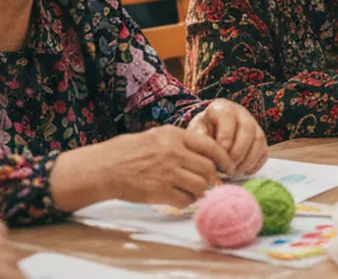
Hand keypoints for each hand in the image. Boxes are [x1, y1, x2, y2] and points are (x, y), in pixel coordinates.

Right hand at [50, 124, 228, 211]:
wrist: (108, 167)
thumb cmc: (133, 150)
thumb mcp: (159, 135)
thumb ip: (183, 142)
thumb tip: (207, 154)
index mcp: (176, 136)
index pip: (212, 147)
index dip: (224, 159)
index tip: (229, 167)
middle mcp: (175, 153)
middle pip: (209, 169)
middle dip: (211, 178)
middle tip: (208, 182)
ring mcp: (168, 173)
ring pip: (200, 186)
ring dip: (200, 191)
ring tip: (193, 190)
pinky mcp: (160, 192)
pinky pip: (186, 200)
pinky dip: (187, 202)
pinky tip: (180, 198)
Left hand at [189, 99, 267, 175]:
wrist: (212, 132)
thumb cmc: (203, 133)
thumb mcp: (196, 132)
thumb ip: (199, 139)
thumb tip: (207, 152)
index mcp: (222, 108)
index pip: (228, 118)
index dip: (226, 137)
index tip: (220, 154)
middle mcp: (241, 113)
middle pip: (247, 129)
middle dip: (239, 152)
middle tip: (228, 168)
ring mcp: (254, 125)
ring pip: (259, 140)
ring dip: (248, 160)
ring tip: (234, 172)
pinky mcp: (260, 139)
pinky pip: (264, 151)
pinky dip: (255, 164)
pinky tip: (242, 171)